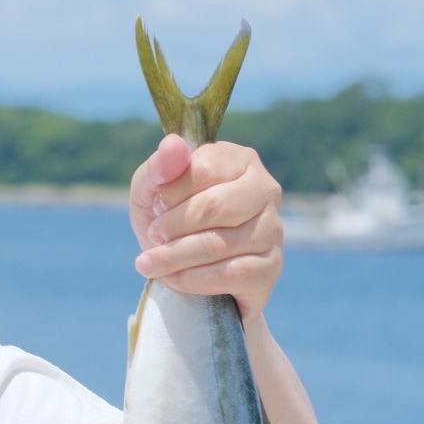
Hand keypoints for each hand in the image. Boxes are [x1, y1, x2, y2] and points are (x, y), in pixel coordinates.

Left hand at [129, 134, 283, 317]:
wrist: (180, 269)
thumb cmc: (167, 219)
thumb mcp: (150, 190)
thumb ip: (159, 166)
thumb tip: (173, 144)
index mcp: (239, 160)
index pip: (205, 168)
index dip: (171, 192)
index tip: (156, 206)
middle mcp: (266, 190)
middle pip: (215, 207)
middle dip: (172, 226)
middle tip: (153, 235)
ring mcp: (274, 229)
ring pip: (220, 243)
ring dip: (174, 256)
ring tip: (150, 262)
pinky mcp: (271, 267)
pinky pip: (232, 274)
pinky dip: (193, 279)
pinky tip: (174, 279)